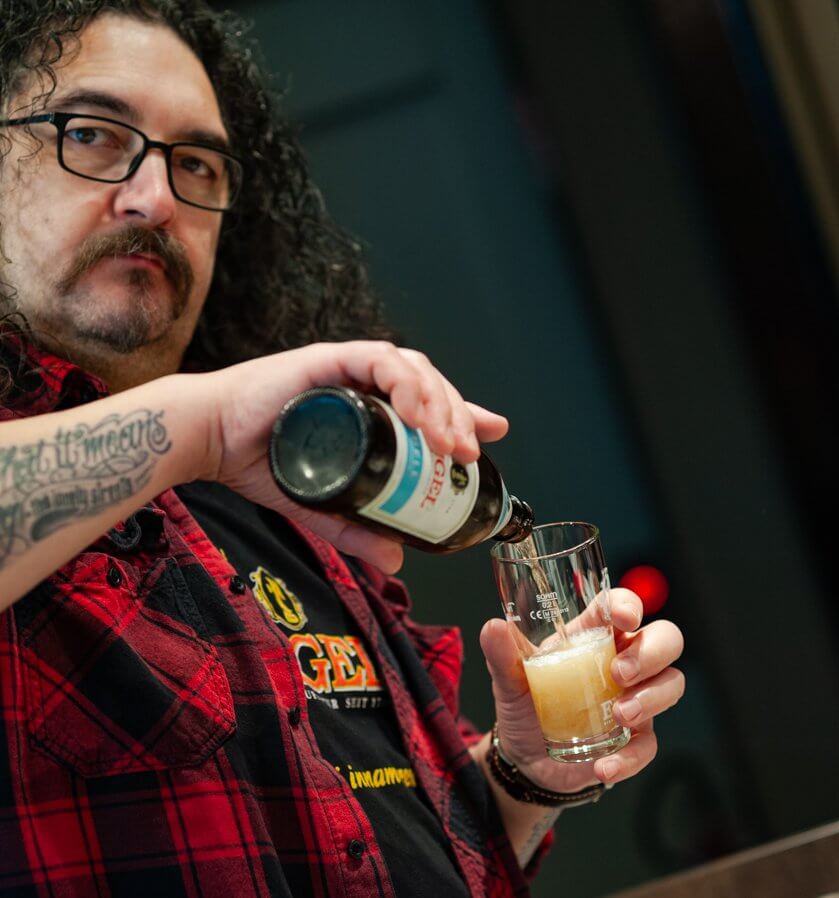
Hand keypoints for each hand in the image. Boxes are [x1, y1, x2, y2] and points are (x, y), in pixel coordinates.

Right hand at [195, 341, 507, 572]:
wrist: (209, 442)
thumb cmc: (259, 464)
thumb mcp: (323, 506)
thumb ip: (357, 530)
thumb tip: (397, 560)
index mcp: (367, 407)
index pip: (427, 403)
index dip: (464, 414)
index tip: (493, 432)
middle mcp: (363, 382)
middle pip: (429, 386)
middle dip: (459, 417)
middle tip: (472, 455)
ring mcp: (348, 367)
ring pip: (413, 369)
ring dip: (440, 404)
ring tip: (453, 445)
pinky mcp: (329, 358)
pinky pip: (380, 361)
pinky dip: (407, 385)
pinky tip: (421, 415)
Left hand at [480, 588, 683, 792]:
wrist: (524, 758)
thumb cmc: (524, 704)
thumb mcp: (508, 678)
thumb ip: (501, 654)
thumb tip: (493, 627)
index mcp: (591, 635)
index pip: (621, 605)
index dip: (628, 604)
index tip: (623, 616)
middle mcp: (621, 661)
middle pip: (665, 639)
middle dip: (652, 652)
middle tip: (619, 673)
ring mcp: (634, 699)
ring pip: (672, 684)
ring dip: (651, 698)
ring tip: (619, 716)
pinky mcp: (635, 738)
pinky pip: (650, 744)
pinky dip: (631, 756)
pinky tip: (604, 765)